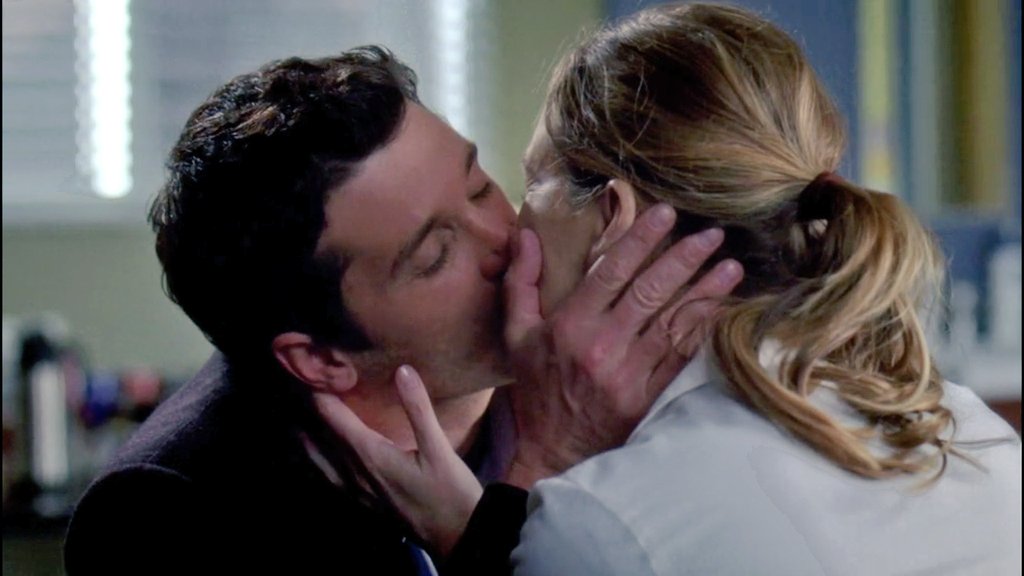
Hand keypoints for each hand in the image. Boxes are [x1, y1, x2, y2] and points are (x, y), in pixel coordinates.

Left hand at [313, 365, 481, 557]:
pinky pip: (330, 477)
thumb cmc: (450, 491)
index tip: (313, 366)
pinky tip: (323, 457)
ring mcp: (357, 491)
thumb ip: (418, 408)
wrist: (457, 537)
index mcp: (369, 454)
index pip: (332, 416)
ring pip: (319, 461)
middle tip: (302, 386)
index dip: (319, 391)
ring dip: (308, 438)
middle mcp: (354, 472)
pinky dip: (319, 460)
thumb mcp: (439, 447)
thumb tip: (402, 369)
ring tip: (301, 419)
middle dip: (309, 411)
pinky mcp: (364, 502)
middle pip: (318, 437)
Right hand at [504, 203, 742, 487]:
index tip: (665, 213)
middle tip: (713, 234)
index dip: (640, 240)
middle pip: (650, 292)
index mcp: (571, 325)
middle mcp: (603, 344)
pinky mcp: (648, 395)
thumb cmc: (536, 386)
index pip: (611, 272)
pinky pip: (680, 356)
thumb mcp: (516, 334)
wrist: (551, 449)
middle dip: (684, 259)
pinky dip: (701, 331)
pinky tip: (721, 310)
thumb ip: (521, 281)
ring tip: (731, 267)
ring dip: (705, 292)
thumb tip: (523, 234)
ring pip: (672, 322)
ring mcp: (629, 372)